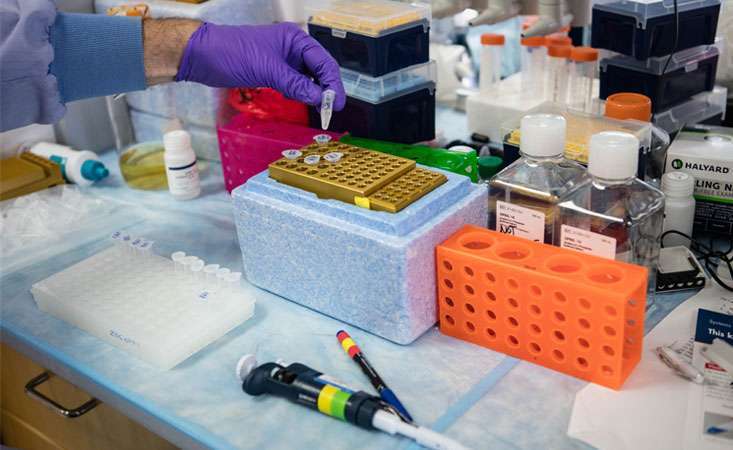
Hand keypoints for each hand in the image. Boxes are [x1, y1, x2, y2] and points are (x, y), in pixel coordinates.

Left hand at [175, 22, 345, 110]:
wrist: (203, 56)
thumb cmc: (232, 52)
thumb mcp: (269, 70)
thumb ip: (296, 85)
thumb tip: (319, 98)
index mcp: (295, 39)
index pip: (323, 62)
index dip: (333, 83)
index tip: (336, 103)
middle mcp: (292, 48)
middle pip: (319, 70)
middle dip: (326, 89)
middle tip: (331, 109)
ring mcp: (283, 60)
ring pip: (308, 79)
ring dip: (314, 93)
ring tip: (319, 108)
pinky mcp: (273, 72)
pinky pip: (294, 84)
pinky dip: (300, 93)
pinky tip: (300, 100)